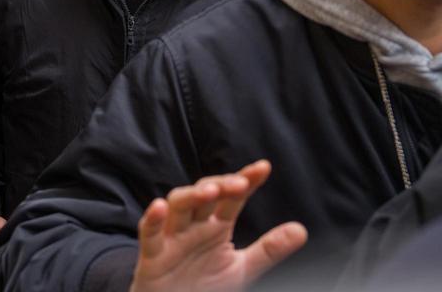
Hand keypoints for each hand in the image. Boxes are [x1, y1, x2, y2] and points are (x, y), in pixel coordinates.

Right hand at [128, 160, 307, 291]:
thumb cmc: (204, 286)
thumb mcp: (243, 269)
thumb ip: (269, 249)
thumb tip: (300, 229)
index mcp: (215, 226)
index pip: (232, 198)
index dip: (245, 180)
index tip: (263, 168)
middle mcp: (193, 225)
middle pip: (203, 195)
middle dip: (219, 185)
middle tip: (238, 184)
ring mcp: (171, 236)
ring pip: (176, 207)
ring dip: (191, 196)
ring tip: (209, 192)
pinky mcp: (153, 254)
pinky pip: (148, 232)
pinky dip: (151, 219)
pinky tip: (159, 207)